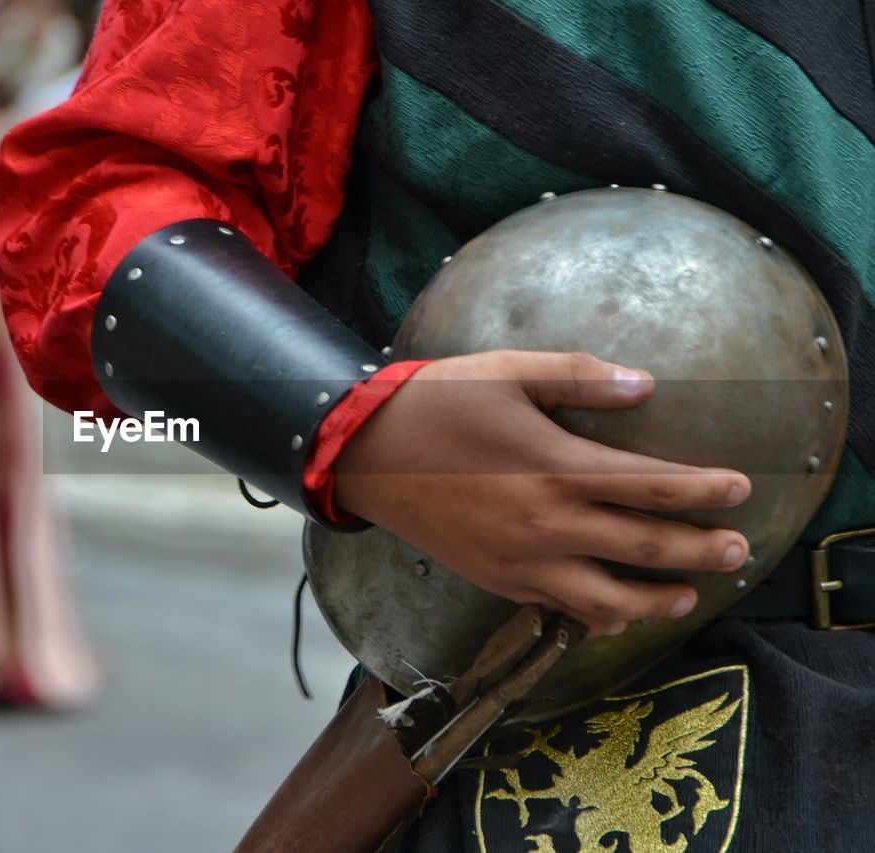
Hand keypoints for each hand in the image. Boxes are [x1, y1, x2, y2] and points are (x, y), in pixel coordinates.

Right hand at [332, 350, 750, 635]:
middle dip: (700, 552)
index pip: (653, 485)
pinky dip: (596, 615)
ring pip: (606, 597)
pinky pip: (558, 607)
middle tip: (738, 552)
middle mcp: (547, 523)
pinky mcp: (495, 578)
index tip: (740, 489)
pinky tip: (613, 612)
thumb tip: (644, 386)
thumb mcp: (509, 372)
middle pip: (644, 547)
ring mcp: (520, 559)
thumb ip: (580, 377)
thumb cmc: (440, 405)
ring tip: (687, 598)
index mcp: (557, 468)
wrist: (368, 454)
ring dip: (655, 601)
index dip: (704, 490)